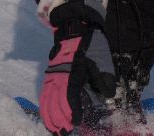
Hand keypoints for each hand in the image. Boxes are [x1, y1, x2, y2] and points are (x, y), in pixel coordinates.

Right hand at [40, 0, 116, 135]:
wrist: (76, 27)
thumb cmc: (91, 44)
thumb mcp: (102, 59)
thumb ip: (104, 78)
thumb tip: (109, 95)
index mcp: (74, 73)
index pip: (71, 97)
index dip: (73, 112)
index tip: (76, 123)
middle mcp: (60, 76)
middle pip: (56, 102)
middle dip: (59, 119)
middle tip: (63, 132)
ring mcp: (53, 75)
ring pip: (48, 99)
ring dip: (50, 116)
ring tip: (54, 129)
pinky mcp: (51, 74)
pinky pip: (45, 93)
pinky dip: (45, 105)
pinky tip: (47, 114)